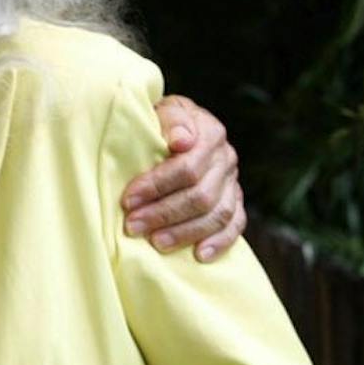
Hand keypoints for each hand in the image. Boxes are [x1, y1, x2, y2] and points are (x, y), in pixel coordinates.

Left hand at [122, 94, 245, 261]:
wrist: (173, 126)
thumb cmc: (157, 121)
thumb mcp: (159, 109)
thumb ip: (170, 119)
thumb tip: (181, 142)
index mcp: (209, 132)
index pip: (186, 166)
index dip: (156, 186)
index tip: (127, 201)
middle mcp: (226, 157)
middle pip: (200, 195)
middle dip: (164, 213)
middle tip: (133, 227)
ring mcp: (234, 181)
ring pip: (218, 214)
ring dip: (186, 232)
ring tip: (156, 243)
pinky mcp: (236, 200)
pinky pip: (236, 224)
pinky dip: (220, 242)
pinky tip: (200, 255)